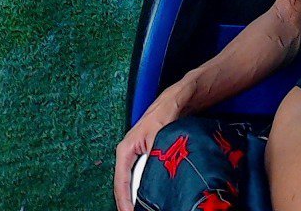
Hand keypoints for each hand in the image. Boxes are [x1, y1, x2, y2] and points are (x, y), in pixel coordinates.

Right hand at [113, 80, 192, 210]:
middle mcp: (130, 155)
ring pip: (138, 182)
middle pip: (128, 186)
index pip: (121, 183)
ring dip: (145, 195)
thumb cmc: (166, 112)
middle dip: (135, 202)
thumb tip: (151, 182)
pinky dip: (152, 187)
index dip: (125, 203)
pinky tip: (159, 196)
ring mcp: (140, 157)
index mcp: (125, 150)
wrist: (179, 100)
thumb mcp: (159, 138)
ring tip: (151, 207)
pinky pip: (148, 177)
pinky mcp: (151, 157)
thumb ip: (153, 160)